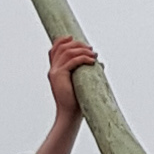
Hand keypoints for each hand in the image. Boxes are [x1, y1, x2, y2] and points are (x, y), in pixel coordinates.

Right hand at [32, 35, 97, 153]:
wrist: (70, 115)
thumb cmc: (77, 102)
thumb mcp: (81, 83)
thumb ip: (86, 71)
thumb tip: (100, 63)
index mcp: (55, 71)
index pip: (55, 49)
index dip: (63, 40)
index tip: (74, 39)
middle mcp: (53, 70)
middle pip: (62, 47)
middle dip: (77, 45)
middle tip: (91, 49)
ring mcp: (54, 72)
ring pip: (67, 52)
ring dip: (82, 50)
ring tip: (93, 55)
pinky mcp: (59, 76)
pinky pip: (72, 61)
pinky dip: (83, 58)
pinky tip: (92, 61)